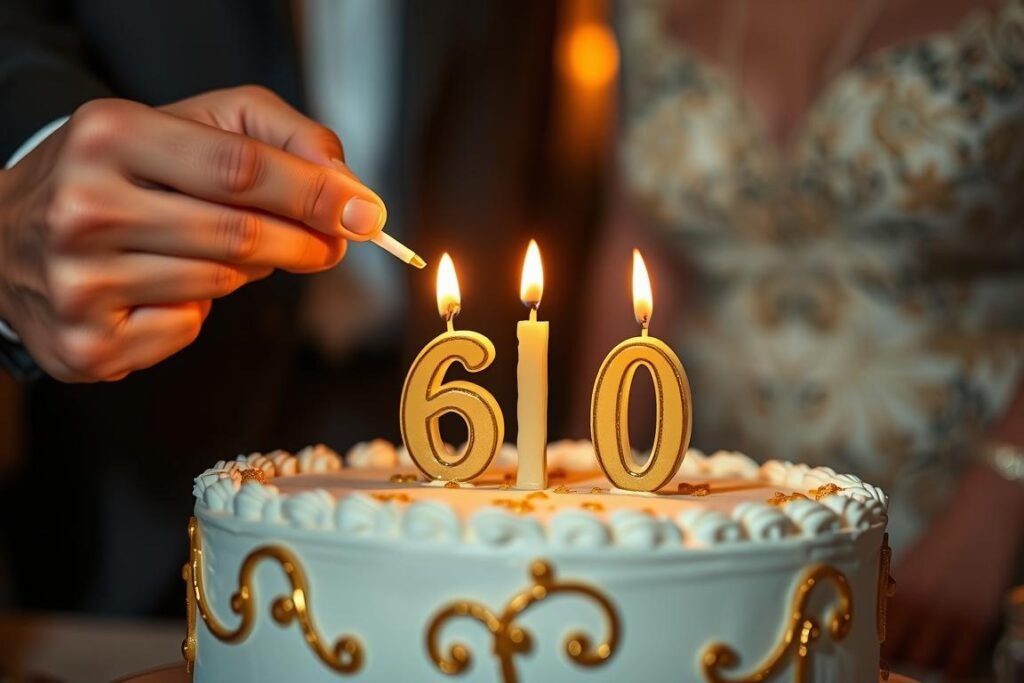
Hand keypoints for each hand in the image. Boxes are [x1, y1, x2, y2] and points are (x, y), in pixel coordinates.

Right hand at [0, 86, 385, 381]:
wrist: (8, 232)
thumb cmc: (124, 171)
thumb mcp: (192, 124)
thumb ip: (280, 138)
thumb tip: (349, 191)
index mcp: (111, 135)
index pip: (240, 169)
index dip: (315, 194)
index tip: (368, 214)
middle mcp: (82, 208)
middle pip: (240, 237)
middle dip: (303, 243)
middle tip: (330, 244)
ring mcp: (77, 284)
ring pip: (218, 285)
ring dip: (243, 272)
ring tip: (208, 247)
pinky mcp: (84, 345)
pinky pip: (185, 329)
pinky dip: (194, 309)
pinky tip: (158, 286)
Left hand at [885, 463, 1023, 677]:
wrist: (979, 523)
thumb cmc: (938, 547)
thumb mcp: (906, 565)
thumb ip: (888, 591)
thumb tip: (864, 619)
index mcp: (896, 588)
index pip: (873, 631)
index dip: (868, 644)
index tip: (867, 648)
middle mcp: (918, 604)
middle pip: (895, 652)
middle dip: (892, 657)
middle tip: (893, 655)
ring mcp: (948, 616)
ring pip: (922, 662)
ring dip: (919, 662)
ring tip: (918, 653)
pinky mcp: (977, 624)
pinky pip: (957, 665)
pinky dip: (948, 668)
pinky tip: (944, 658)